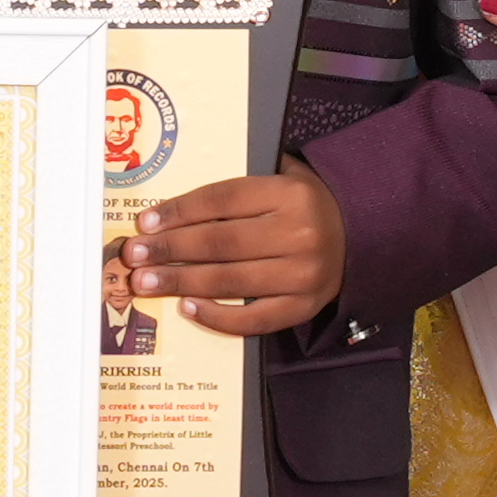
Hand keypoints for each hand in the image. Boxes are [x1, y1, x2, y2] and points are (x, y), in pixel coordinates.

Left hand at [123, 162, 349, 338]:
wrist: (362, 233)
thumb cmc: (307, 204)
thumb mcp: (284, 178)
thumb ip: (238, 189)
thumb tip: (169, 209)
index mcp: (290, 193)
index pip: (222, 201)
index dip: (179, 211)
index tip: (145, 222)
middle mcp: (299, 233)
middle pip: (220, 243)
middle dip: (170, 250)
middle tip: (135, 256)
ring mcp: (304, 275)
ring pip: (231, 281)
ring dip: (182, 283)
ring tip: (146, 283)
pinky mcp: (305, 306)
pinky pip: (254, 319)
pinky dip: (218, 316)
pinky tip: (188, 308)